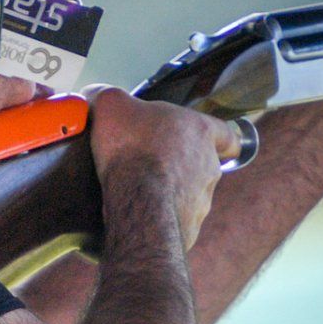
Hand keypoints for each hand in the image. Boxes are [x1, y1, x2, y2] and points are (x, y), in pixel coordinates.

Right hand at [87, 86, 240, 249]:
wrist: (137, 203)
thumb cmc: (132, 148)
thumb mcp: (112, 104)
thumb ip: (109, 96)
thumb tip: (96, 94)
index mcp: (200, 132)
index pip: (226, 133)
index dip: (218, 136)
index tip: (210, 141)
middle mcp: (209, 167)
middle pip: (201, 164)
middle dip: (178, 165)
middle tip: (149, 163)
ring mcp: (201, 202)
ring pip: (187, 194)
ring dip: (167, 192)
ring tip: (137, 191)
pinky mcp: (188, 229)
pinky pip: (173, 220)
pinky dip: (157, 217)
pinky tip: (135, 213)